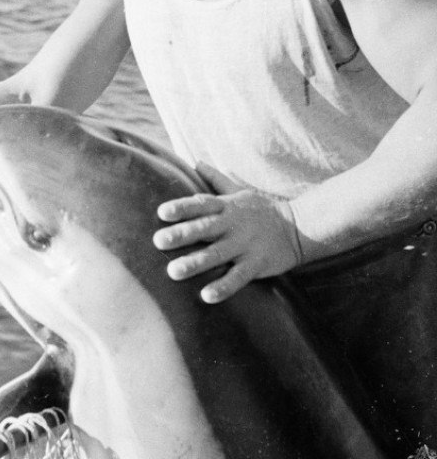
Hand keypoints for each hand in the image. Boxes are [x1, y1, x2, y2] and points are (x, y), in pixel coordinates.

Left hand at [152, 163, 303, 303]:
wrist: (300, 228)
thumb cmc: (262, 210)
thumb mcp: (240, 192)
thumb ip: (216, 180)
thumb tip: (196, 162)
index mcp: (227, 207)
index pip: (201, 204)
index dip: (181, 208)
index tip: (162, 212)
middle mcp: (233, 225)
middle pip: (205, 228)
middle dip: (182, 235)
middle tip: (158, 241)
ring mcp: (245, 245)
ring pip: (217, 255)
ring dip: (195, 263)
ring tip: (173, 272)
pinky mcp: (257, 264)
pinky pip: (238, 277)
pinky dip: (224, 286)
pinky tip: (207, 296)